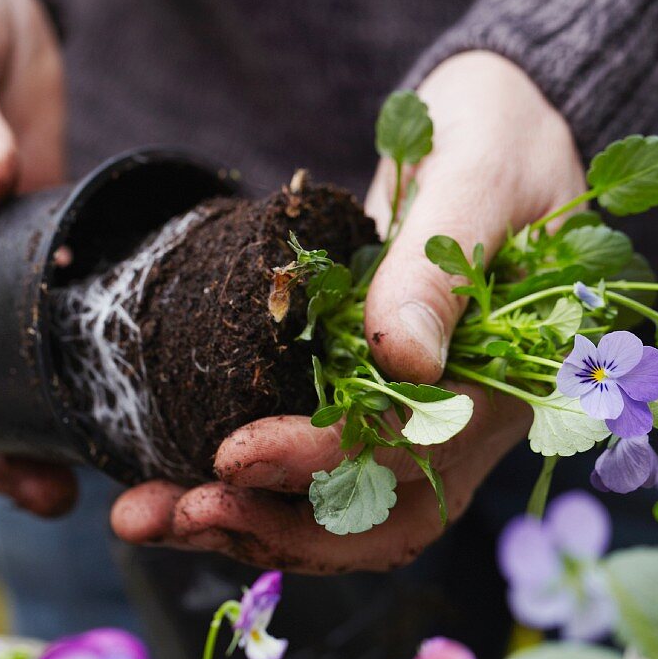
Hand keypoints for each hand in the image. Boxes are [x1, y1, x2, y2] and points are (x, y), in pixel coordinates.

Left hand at [111, 51, 585, 570]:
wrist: (493, 132)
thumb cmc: (501, 138)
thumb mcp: (481, 178)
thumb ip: (442, 265)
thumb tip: (403, 357)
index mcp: (506, 374)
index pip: (414, 445)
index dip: (322, 459)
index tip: (235, 452)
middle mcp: (466, 417)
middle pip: (380, 513)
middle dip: (274, 525)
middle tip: (177, 511)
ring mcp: (421, 420)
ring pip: (344, 513)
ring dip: (248, 524)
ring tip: (151, 515)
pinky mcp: (373, 403)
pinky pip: (318, 476)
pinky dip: (250, 492)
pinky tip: (178, 489)